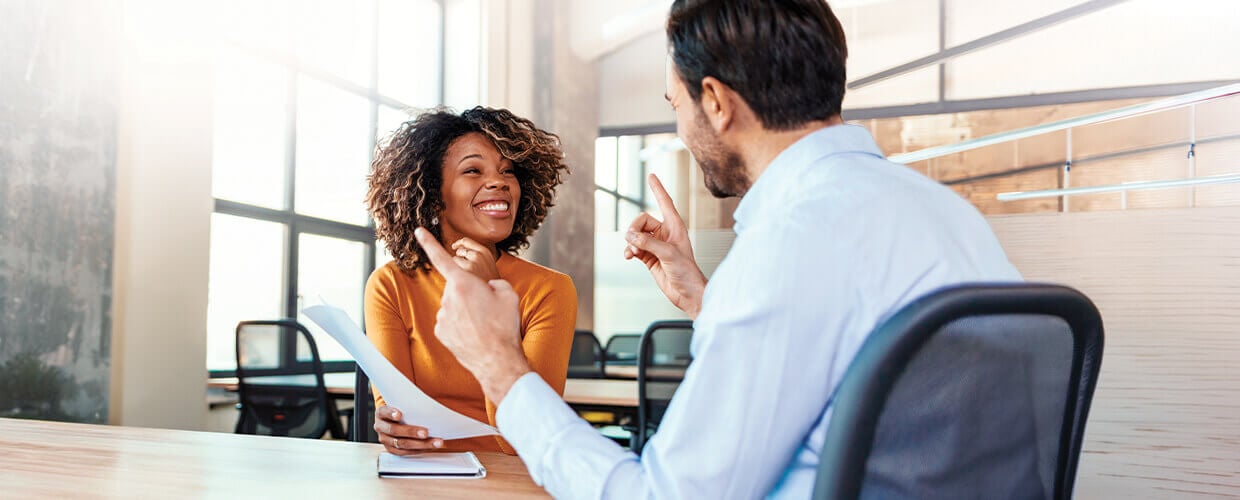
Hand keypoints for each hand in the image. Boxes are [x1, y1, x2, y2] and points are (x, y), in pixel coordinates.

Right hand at [373, 405, 443, 454]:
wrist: (392, 420)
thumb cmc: (400, 410)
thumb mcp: (400, 404)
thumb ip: (408, 405)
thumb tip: (428, 405)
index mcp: (381, 413)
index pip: (384, 412)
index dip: (391, 413)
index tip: (400, 415)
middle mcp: (381, 427)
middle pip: (394, 430)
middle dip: (411, 432)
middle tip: (425, 432)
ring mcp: (385, 439)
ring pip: (401, 444)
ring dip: (420, 444)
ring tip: (435, 442)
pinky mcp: (391, 449)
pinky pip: (405, 452)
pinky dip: (418, 450)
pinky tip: (429, 447)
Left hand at [414, 227, 530, 402]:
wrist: (498, 360)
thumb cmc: (504, 326)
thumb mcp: (508, 293)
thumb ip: (493, 282)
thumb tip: (485, 288)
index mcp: (464, 283)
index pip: (442, 258)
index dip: (429, 242)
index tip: (419, 231)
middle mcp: (448, 298)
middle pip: (456, 287)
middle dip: (469, 292)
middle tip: (487, 307)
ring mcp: (442, 316)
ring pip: (453, 305)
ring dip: (465, 310)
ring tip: (483, 324)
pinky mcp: (441, 332)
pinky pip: (450, 321)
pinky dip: (460, 324)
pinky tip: (473, 333)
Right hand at [623, 174, 706, 318]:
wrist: (687, 292)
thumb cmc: (686, 272)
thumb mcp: (668, 254)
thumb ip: (648, 243)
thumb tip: (629, 237)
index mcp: (675, 226)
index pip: (665, 202)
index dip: (657, 188)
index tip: (651, 175)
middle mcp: (665, 233)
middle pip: (642, 221)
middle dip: (634, 230)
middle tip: (632, 241)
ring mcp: (656, 244)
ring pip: (636, 235)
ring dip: (631, 242)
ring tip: (632, 253)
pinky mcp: (649, 256)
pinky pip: (634, 247)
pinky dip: (629, 251)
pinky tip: (628, 257)